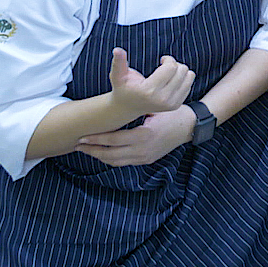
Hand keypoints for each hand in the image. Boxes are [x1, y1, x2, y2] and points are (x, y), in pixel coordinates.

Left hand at [76, 107, 196, 166]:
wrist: (189, 126)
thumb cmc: (171, 113)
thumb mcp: (154, 109)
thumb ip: (135, 110)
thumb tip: (115, 104)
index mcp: (143, 136)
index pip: (113, 141)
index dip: (96, 139)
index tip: (82, 137)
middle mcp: (142, 150)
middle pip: (110, 155)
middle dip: (92, 151)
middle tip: (78, 145)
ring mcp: (144, 157)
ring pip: (115, 162)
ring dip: (100, 156)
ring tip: (87, 150)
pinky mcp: (146, 160)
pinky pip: (124, 162)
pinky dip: (111, 159)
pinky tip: (103, 153)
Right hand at [106, 47, 194, 118]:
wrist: (127, 107)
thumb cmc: (123, 88)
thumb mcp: (117, 75)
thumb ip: (118, 62)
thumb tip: (117, 50)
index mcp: (149, 91)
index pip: (171, 67)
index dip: (168, 59)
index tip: (161, 60)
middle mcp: (162, 99)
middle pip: (182, 70)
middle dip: (174, 64)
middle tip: (164, 66)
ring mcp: (170, 104)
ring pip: (189, 76)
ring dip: (180, 71)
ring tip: (168, 73)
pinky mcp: (176, 105)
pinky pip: (190, 84)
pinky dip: (183, 79)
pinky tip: (170, 81)